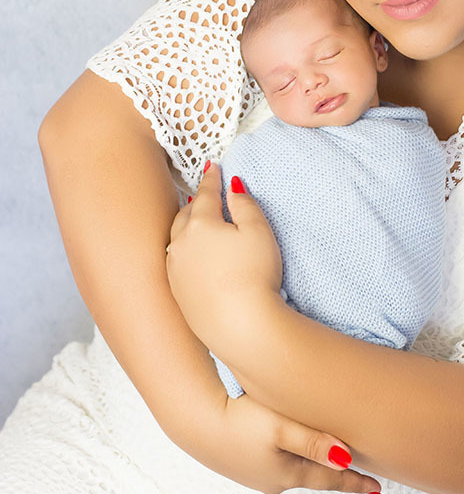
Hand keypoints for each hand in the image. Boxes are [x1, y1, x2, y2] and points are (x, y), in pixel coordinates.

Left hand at [166, 162, 282, 354]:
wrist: (240, 326)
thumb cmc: (253, 275)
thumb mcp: (258, 231)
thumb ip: (244, 204)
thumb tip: (232, 189)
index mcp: (200, 224)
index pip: (206, 193)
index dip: (212, 178)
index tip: (213, 167)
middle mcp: (180, 244)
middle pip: (187, 214)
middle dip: (197, 201)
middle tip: (205, 192)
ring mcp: (174, 270)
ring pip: (177, 238)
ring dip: (187, 226)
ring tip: (197, 221)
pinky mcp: (177, 293)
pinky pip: (176, 262)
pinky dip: (184, 251)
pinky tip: (192, 255)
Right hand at [191, 390, 383, 493]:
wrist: (196, 421)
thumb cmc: (239, 420)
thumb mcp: (280, 428)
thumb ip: (314, 442)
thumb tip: (346, 459)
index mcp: (287, 473)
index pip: (331, 480)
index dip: (356, 482)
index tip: (378, 488)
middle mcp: (274, 479)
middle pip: (315, 477)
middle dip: (337, 476)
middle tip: (362, 478)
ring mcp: (257, 473)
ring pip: (297, 470)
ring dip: (316, 468)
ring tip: (332, 466)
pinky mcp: (244, 461)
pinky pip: (280, 463)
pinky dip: (296, 460)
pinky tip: (294, 454)